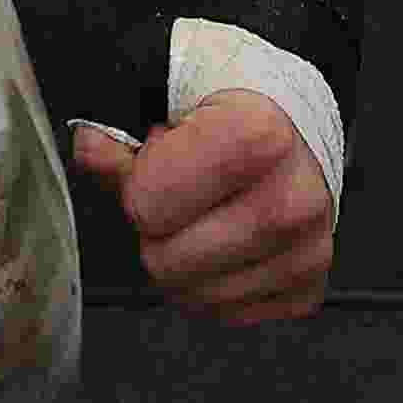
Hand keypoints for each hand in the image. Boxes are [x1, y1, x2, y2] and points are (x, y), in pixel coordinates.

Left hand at [70, 92, 335, 325]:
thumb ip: (118, 124)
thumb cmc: (226, 104)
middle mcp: (292, 202)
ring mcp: (307, 251)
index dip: (136, 182)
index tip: (158, 155)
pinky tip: (226, 239)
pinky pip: (225, 312)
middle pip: (164, 262)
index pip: (147, 206)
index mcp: (257, 138)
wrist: (294, 122)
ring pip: (193, 296)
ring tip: (202, 212)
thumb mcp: (167, 89)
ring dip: (181, 261)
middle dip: (154, 228)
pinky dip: (212, 282)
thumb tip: (92, 149)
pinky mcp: (310, 287)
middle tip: (176, 191)